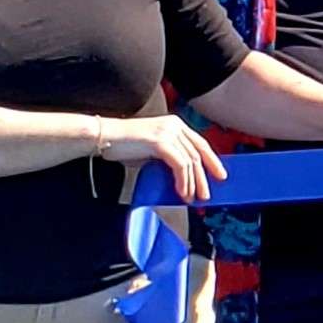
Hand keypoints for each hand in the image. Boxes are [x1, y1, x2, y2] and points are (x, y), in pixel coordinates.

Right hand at [94, 113, 224, 201]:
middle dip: (204, 176)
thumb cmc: (124, 145)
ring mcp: (168, 132)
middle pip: (198, 153)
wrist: (103, 138)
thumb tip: (183, 177)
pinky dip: (182, 181)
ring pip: (190, 161)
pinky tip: (181, 192)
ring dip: (192, 183)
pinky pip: (179, 165)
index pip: (199, 143)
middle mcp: (175, 125)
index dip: (212, 160)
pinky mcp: (160, 142)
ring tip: (192, 198)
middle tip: (207, 194)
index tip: (219, 175)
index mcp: (175, 124)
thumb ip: (169, 157)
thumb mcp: (152, 150)